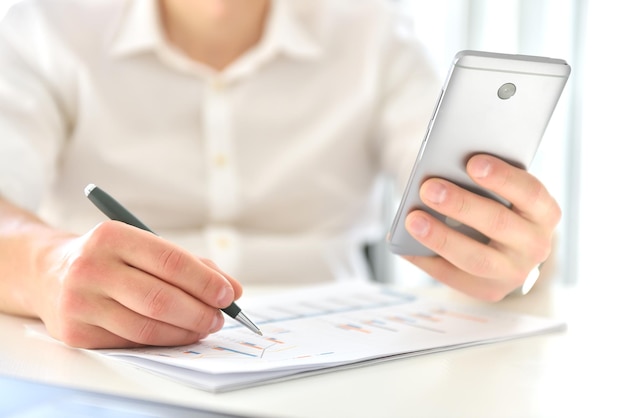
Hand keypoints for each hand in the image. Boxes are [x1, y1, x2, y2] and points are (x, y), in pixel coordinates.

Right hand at [33, 221, 241, 347]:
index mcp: (112, 236)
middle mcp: (90, 267)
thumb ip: (191, 265)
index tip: (228, 294)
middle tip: (219, 317)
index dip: (204, 281)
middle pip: (159, 299)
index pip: (169, 261)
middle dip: (199, 312)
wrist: (48, 273)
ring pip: (146, 327)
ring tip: (204, 327)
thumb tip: (233, 290)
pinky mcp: (75, 332)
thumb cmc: (112, 258)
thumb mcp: (144, 248)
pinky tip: (176, 334)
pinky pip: (130, 343)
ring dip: (185, 331)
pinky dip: (161, 341)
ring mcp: (79, 302)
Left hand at [403, 154, 560, 300]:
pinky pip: (453, 277)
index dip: (502, 178)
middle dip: (461, 205)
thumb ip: (481, 178)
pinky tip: (404, 244)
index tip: (472, 163)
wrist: (500, 241)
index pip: (530, 193)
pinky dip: (426, 259)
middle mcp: (536, 245)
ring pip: (475, 258)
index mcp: (545, 212)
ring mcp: (514, 272)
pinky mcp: (489, 290)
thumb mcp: (498, 187)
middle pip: (498, 224)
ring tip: (412, 219)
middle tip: (429, 188)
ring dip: (441, 238)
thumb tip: (442, 171)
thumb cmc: (492, 201)